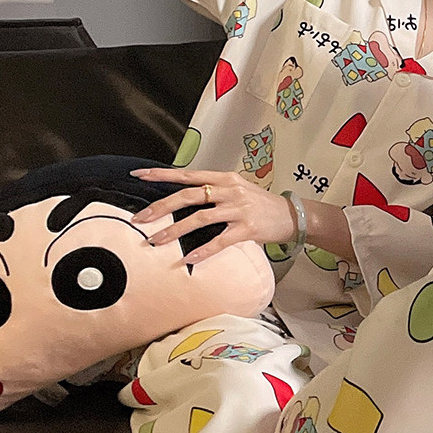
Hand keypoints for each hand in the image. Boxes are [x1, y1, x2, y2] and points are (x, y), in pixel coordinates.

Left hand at [129, 168, 296, 263]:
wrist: (293, 216)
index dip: (162, 174)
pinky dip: (203, 250)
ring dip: (175, 230)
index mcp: (224, 178)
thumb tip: (186, 198)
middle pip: (188, 196)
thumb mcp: (238, 189)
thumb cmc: (262, 205)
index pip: (187, 174)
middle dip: (161, 207)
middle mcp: (229, 190)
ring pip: (200, 218)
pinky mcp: (248, 229)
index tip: (138, 175)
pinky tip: (189, 258)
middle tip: (141, 218)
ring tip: (157, 241)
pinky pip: (221, 241)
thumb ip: (215, 190)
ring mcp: (239, 209)